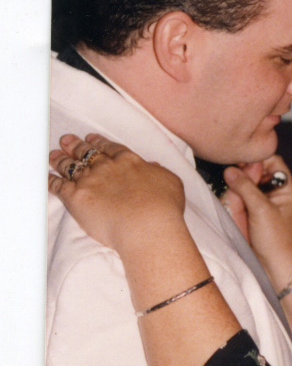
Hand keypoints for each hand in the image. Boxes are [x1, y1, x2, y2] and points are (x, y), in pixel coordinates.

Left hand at [48, 133, 185, 253]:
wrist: (146, 226)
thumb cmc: (163, 208)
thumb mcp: (171, 182)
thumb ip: (159, 172)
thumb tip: (152, 166)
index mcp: (129, 161)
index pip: (110, 148)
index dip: (99, 142)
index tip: (92, 139)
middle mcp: (107, 167)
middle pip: (86, 153)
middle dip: (75, 145)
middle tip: (67, 140)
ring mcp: (89, 181)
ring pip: (70, 166)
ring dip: (61, 159)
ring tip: (54, 155)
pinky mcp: (75, 197)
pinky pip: (58, 186)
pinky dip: (51, 181)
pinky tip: (47, 177)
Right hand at [220, 159, 291, 284]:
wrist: (277, 270)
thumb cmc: (276, 241)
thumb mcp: (260, 209)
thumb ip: (245, 186)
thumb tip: (230, 170)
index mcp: (289, 188)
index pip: (272, 160)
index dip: (255, 160)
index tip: (239, 167)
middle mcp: (281, 193)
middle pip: (260, 173)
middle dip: (248, 179)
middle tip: (236, 186)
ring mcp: (271, 204)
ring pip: (251, 188)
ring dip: (242, 194)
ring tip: (236, 199)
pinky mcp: (261, 215)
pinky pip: (247, 202)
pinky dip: (241, 204)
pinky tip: (238, 209)